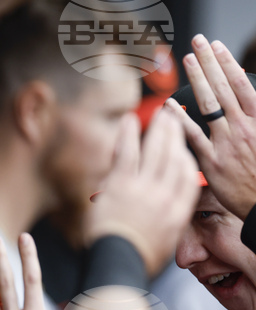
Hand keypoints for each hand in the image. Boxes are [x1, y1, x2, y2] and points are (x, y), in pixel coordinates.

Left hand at [84, 110, 200, 275]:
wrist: (118, 263)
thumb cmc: (136, 259)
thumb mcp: (164, 243)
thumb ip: (169, 223)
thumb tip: (168, 214)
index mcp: (179, 212)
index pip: (188, 177)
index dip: (186, 158)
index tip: (183, 148)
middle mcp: (166, 196)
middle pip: (175, 158)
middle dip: (176, 135)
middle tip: (175, 118)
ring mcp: (145, 189)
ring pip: (155, 151)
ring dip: (160, 129)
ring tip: (162, 113)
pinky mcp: (122, 185)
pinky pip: (127, 153)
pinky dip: (129, 134)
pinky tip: (130, 120)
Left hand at [166, 34, 255, 220]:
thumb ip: (253, 118)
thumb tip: (245, 100)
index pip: (241, 84)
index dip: (227, 63)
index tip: (216, 47)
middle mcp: (243, 127)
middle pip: (224, 87)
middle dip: (209, 62)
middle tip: (197, 43)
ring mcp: (226, 142)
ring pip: (209, 105)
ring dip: (197, 80)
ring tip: (186, 61)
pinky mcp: (212, 161)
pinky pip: (192, 136)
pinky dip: (179, 120)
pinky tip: (167, 106)